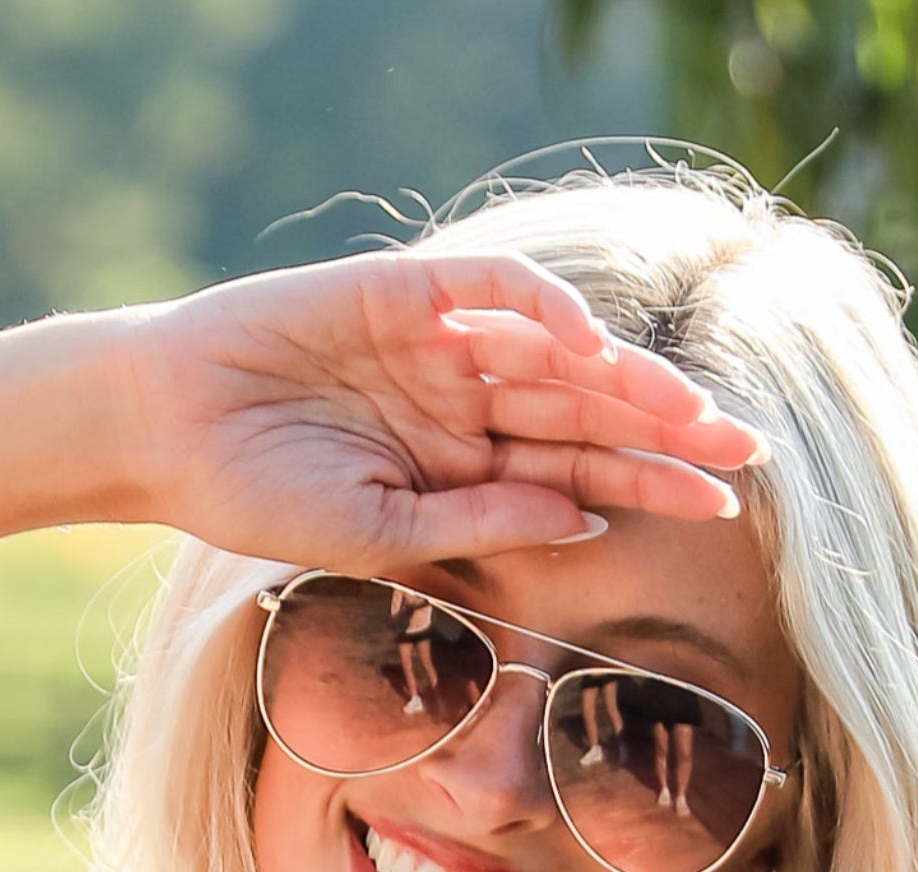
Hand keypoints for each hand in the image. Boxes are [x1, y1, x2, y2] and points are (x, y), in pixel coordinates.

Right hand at [113, 246, 760, 571]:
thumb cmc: (260, 497)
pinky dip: (545, 311)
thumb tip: (584, 520)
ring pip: (559, 355)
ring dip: (629, 379)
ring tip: (697, 409)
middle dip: (667, 431)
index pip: (578, 472)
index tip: (722, 510)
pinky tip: (595, 346)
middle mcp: (467, 400)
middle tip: (747, 450)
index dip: (650, 486)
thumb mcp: (382, 534)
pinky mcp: (409, 290)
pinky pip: (495, 292)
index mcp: (464, 465)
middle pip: (588, 412)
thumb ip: (481, 520)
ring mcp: (443, 343)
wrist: (170, 430)